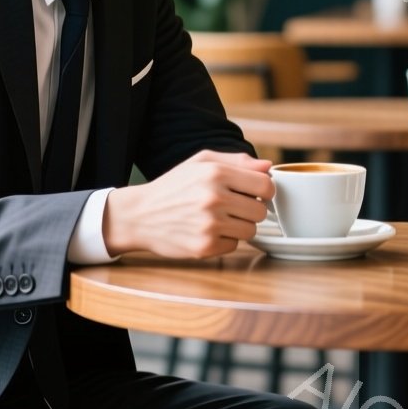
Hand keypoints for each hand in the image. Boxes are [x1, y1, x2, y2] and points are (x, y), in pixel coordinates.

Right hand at [103, 150, 272, 258]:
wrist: (139, 215)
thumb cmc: (173, 186)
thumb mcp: (201, 162)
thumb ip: (237, 161)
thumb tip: (268, 166)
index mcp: (216, 173)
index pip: (266, 185)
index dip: (265, 190)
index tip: (255, 193)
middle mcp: (214, 198)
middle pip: (261, 211)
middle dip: (251, 209)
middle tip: (233, 207)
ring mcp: (210, 225)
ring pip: (251, 230)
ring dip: (240, 226)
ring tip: (220, 218)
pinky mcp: (204, 247)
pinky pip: (234, 245)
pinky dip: (225, 240)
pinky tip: (208, 231)